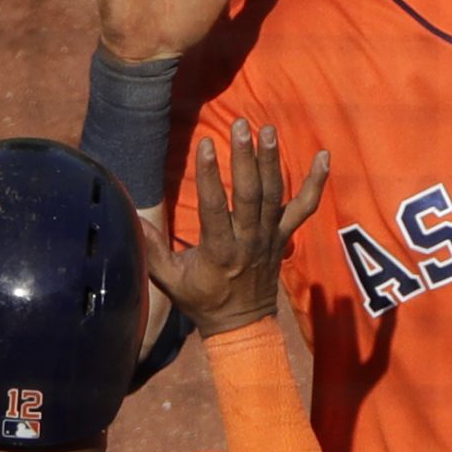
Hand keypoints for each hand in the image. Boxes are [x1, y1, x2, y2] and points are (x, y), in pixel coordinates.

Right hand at [143, 120, 328, 335]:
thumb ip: (150, 250)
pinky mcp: (283, 237)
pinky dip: (316, 183)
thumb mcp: (169, 281)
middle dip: (246, 159)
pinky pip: (304, 208)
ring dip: (272, 161)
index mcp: (219, 252)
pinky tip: (324, 156)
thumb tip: (127, 219)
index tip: (205, 144)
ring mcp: (270, 238)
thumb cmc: (201, 301)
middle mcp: (248, 242)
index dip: (209, 176)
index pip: (215, 208)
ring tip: (267, 129)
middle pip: (250, 195)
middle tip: (241, 126)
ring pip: (274, 195)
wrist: (241, 325)